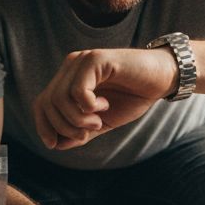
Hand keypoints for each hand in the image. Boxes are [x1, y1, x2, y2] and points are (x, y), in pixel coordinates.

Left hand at [32, 48, 175, 149]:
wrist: (162, 79)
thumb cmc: (134, 96)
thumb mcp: (102, 121)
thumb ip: (80, 132)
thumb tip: (56, 145)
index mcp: (69, 79)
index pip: (42, 103)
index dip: (43, 125)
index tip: (54, 144)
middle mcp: (71, 67)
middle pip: (47, 103)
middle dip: (64, 127)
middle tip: (88, 133)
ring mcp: (83, 61)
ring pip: (59, 98)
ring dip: (77, 119)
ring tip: (98, 121)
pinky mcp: (97, 59)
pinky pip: (78, 90)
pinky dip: (88, 106)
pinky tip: (105, 106)